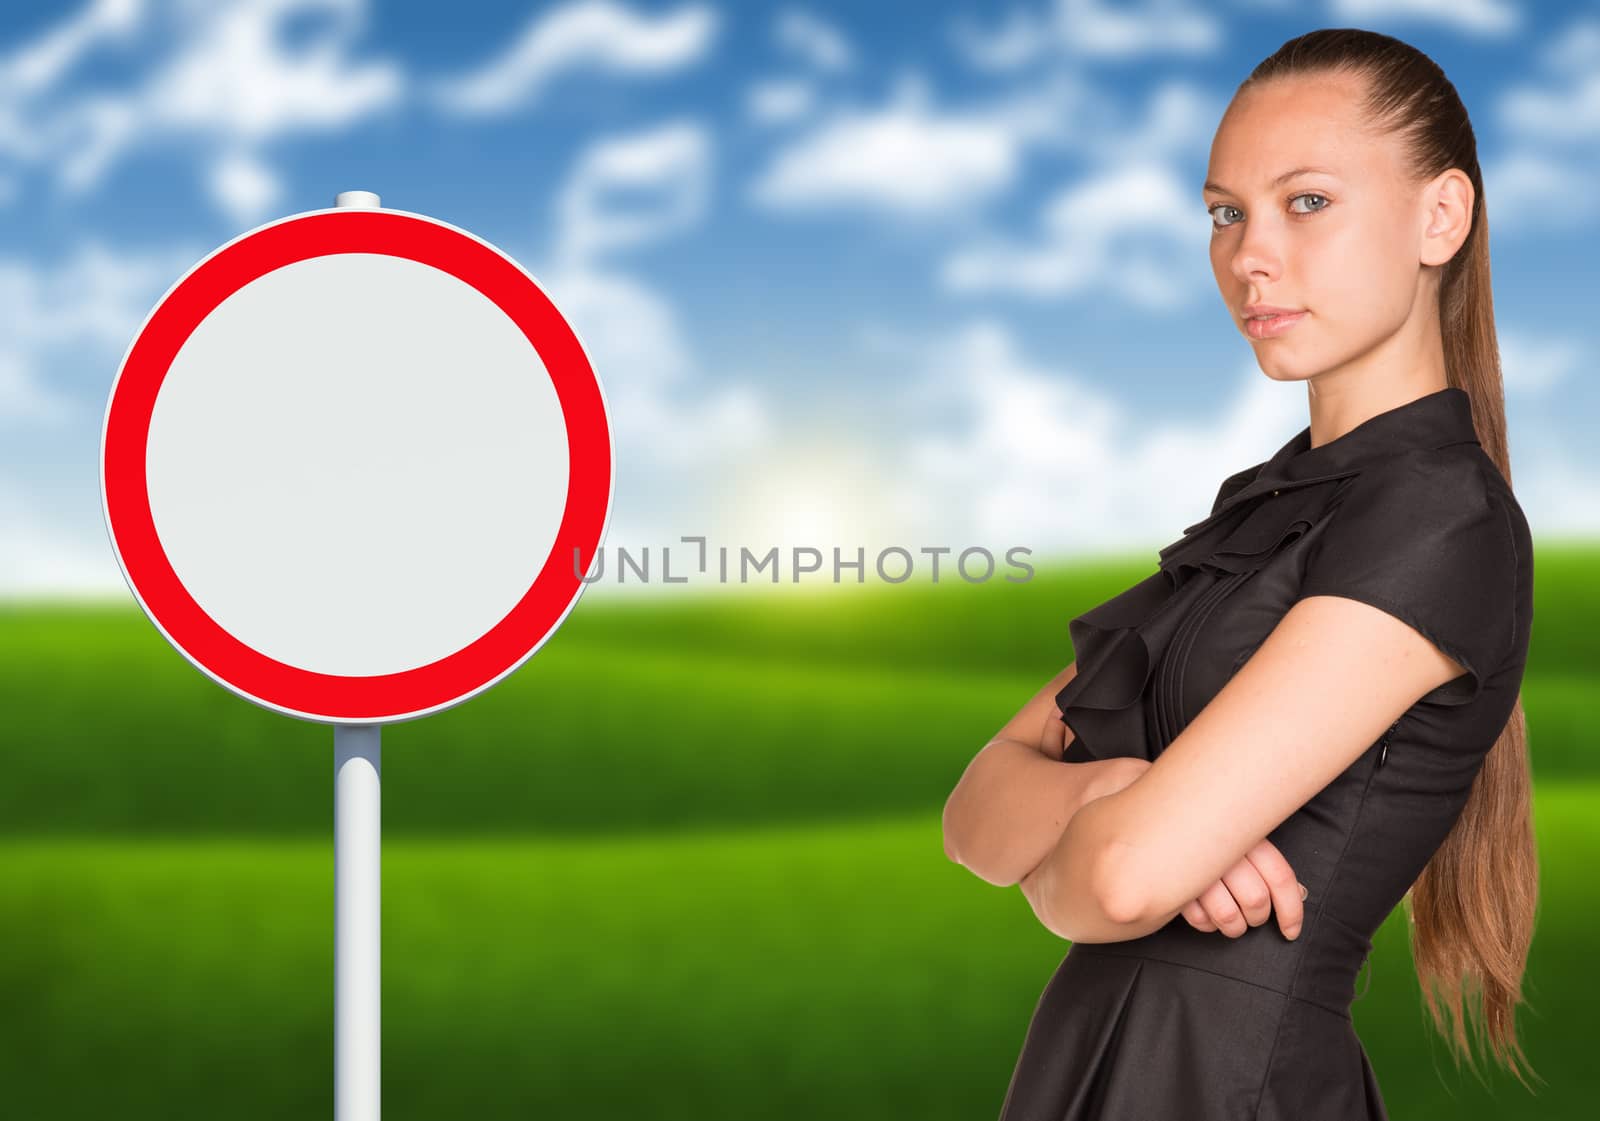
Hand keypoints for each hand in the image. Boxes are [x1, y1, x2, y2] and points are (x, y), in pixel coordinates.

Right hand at [1179, 837, 1307, 939]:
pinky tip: (1206, 914)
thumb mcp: (1242, 839)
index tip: (1291, 932)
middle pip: (1256, 900)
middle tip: (1252, 918)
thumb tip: (1300, 895)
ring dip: (1233, 927)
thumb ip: (1266, 864)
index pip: (1280, 878)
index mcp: (1247, 837)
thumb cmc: (1209, 833)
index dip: (1291, 912)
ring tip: (1230, 923)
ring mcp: (1198, 866)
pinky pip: (1198, 918)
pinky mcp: (1174, 882)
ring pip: (1228, 915)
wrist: (1164, 820)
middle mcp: (1224, 850)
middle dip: (1256, 919)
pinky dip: (1205, 924)